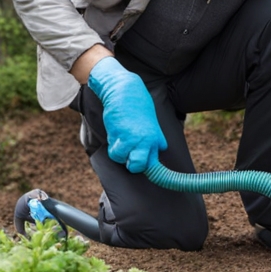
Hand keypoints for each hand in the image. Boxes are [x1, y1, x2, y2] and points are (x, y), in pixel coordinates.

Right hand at [88, 56, 166, 172]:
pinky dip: (112, 145)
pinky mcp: (120, 135)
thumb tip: (158, 153)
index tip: (154, 181)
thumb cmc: (137, 106)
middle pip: (139, 167)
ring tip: (121, 136)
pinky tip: (116, 132)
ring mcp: (134, 139)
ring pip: (123, 160)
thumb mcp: (150, 123)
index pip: (155, 164)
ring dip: (119, 152)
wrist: (125, 91)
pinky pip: (114, 152)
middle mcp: (148, 141)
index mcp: (157, 139)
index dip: (150, 171)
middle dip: (132, 165)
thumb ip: (153, 139)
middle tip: (129, 156)